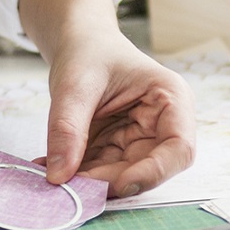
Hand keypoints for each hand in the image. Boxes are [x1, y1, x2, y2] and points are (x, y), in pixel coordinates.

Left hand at [43, 30, 194, 197]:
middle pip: (148, 169)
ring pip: (121, 176)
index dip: (154, 172)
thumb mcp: (75, 83)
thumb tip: (59, 174)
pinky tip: (50, 167)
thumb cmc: (89, 51)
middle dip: (109, 181)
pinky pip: (101, 172)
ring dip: (88, 182)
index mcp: (170, 98)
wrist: (80, 44)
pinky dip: (77, 174)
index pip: (179, 148)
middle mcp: (162, 124)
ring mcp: (141, 139)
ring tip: (52, 173)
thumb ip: (67, 127)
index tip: (119, 184)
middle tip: (70, 185)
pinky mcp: (119, 149)